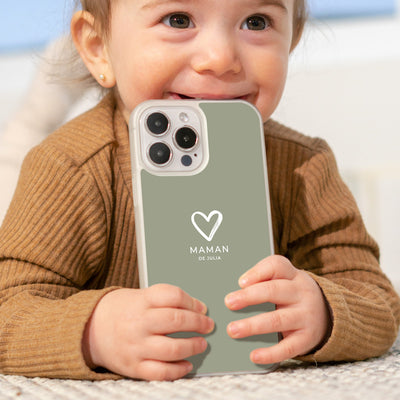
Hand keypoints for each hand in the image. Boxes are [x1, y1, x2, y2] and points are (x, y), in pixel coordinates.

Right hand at [82, 285, 213, 380]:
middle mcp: (138, 322)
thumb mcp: (140, 296)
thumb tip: (197, 308)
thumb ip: (165, 300)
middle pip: (176, 320)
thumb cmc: (122, 309)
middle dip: (198, 323)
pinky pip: (160, 372)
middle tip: (208, 325)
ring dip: (193, 346)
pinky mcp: (133, 367)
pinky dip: (178, 370)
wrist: (90, 328)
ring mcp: (135, 346)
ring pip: (172, 348)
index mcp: (141, 300)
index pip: (173, 296)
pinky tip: (187, 365)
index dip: (192, 302)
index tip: (203, 307)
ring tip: (202, 344)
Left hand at [224, 255, 330, 363]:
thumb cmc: (293, 294)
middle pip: (273, 291)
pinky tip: (254, 355)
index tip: (240, 281)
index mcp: (292, 275)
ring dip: (253, 325)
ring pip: (277, 320)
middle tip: (229, 303)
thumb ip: (263, 281)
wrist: (328, 314)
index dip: (257, 272)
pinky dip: (270, 353)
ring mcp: (306, 316)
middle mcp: (301, 293)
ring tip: (233, 329)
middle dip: (249, 297)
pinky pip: (288, 347)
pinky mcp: (307, 338)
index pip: (277, 266)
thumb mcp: (285, 280)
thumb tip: (234, 294)